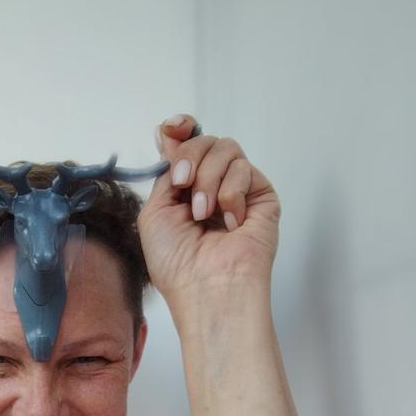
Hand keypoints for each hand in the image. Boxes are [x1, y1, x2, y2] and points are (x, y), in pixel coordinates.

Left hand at [138, 115, 280, 301]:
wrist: (206, 287)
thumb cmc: (177, 264)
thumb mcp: (154, 213)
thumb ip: (165, 174)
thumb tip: (171, 141)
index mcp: (185, 192)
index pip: (186, 145)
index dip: (180, 129)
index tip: (172, 128)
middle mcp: (212, 188)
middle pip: (205, 141)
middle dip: (190, 157)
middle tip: (183, 186)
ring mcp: (238, 191)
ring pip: (226, 149)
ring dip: (208, 179)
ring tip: (203, 213)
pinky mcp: (261, 197)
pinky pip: (244, 169)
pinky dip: (231, 194)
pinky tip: (229, 223)